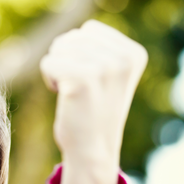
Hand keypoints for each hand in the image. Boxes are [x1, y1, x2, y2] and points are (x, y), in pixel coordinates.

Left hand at [40, 20, 147, 183]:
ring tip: (75, 95)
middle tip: (81, 91)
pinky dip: (50, 80)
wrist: (93, 153)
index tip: (93, 82)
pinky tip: (66, 99)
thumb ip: (102, 49)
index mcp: (135, 54)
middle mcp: (124, 58)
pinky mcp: (83, 78)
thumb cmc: (94, 113)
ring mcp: (106, 67)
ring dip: (59, 71)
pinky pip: (48, 62)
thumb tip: (82, 33)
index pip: (89, 30)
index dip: (81, 54)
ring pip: (59, 48)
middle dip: (67, 62)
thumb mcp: (109, 75)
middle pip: (73, 37)